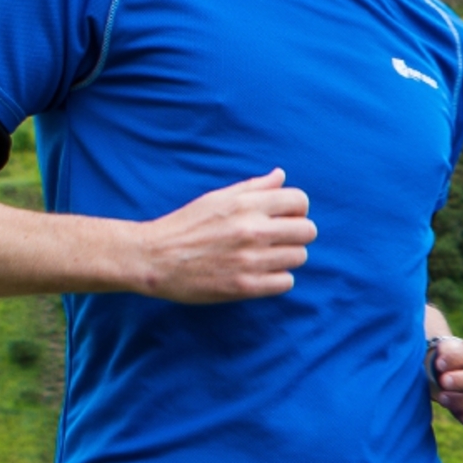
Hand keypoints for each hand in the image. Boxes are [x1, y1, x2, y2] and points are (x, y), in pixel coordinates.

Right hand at [136, 170, 316, 301]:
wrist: (154, 258)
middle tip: (279, 239)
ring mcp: (250, 260)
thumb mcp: (216, 198)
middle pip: (308, 231)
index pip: (299, 200)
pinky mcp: (245, 286)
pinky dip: (278, 278)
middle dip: (297, 233)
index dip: (296, 209)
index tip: (284, 217)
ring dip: (287, 257)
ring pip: (299, 257)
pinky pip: (286, 282)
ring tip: (266, 256)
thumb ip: (253, 187)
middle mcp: (252, 230)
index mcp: (245, 205)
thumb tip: (280, 175)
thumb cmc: (186, 225)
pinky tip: (261, 273)